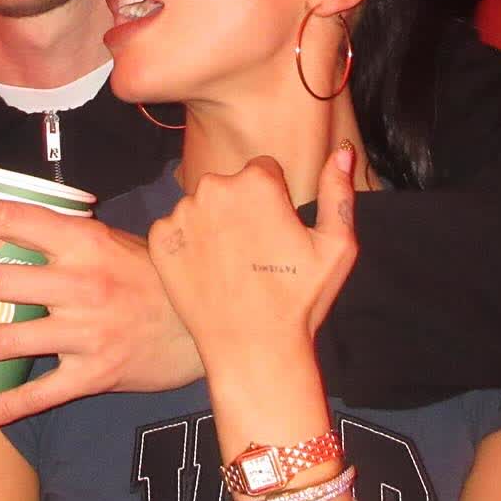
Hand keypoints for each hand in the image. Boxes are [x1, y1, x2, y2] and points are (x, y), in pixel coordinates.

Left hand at [0, 200, 201, 427]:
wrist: (206, 323)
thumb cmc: (154, 277)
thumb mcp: (113, 241)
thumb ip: (67, 238)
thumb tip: (10, 231)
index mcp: (82, 242)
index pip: (10, 221)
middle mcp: (79, 283)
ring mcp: (86, 331)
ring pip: (5, 339)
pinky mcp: (94, 373)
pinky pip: (38, 394)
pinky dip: (0, 408)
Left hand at [145, 148, 357, 379]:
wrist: (252, 349)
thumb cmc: (299, 300)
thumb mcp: (337, 247)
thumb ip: (338, 192)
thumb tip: (341, 151)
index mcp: (256, 182)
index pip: (264, 170)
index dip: (275, 201)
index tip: (277, 233)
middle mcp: (213, 187)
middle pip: (229, 185)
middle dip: (242, 208)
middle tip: (256, 252)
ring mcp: (182, 214)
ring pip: (201, 206)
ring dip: (213, 225)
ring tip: (232, 265)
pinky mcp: (158, 239)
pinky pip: (175, 229)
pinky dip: (188, 245)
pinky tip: (207, 272)